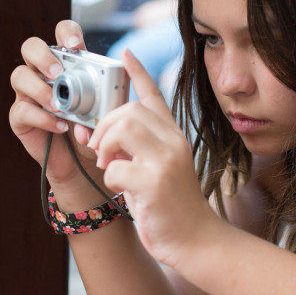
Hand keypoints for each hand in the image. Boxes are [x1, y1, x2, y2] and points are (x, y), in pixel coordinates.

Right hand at [9, 21, 107, 207]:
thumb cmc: (96, 129)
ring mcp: (29, 93)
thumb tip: (108, 94)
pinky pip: (22, 110)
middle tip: (58, 72)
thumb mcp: (108, 109)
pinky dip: (42, 118)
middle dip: (42, 56)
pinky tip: (59, 126)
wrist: (84, 163)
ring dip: (39, 88)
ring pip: (19, 76)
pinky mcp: (20, 117)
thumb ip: (109, 98)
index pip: (62, 34)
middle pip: (30, 46)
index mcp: (67, 63)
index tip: (76, 45)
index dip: (66, 33)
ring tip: (58, 104)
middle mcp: (44, 73)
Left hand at [89, 49, 217, 265]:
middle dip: (105, 126)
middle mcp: (173, 143)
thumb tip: (101, 136)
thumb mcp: (158, 169)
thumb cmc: (171, 206)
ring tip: (109, 164)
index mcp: (173, 136)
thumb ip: (136, 149)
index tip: (126, 54)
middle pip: (130, 109)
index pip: (155, 96)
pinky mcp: (155, 183)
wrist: (195, 240)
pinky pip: (116, 168)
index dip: (138, 73)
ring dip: (105, 146)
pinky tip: (121, 190)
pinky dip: (110, 178)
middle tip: (100, 148)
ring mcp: (166, 161)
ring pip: (124, 127)